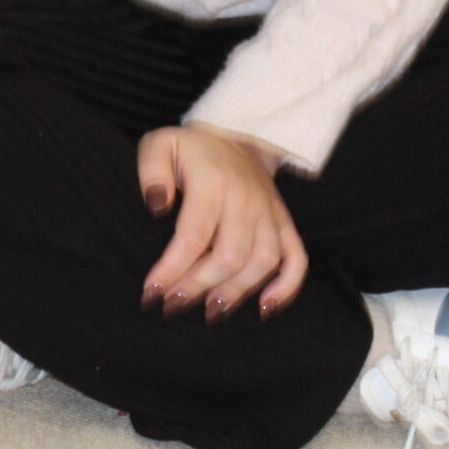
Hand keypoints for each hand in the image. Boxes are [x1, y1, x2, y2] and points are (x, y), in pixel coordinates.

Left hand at [136, 124, 308, 322]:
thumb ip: (152, 172)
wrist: (238, 135)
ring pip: (262, 263)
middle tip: (173, 307)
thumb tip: (157, 207)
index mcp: (214, 183)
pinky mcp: (284, 224)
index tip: (152, 294)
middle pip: (229, 256)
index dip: (171, 271)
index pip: (193, 237)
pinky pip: (296, 259)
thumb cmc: (192, 150)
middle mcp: (247, 200)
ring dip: (237, 293)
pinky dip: (286, 287)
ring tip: (211, 313)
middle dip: (198, 288)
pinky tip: (264, 309)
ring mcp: (270, 213)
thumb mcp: (161, 146)